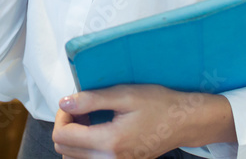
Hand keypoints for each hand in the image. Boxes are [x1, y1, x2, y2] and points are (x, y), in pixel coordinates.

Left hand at [51, 85, 235, 158]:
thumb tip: (64, 103)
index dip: (62, 115)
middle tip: (82, 108)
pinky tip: (98, 129)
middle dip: (67, 125)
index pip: (63, 136)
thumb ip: (91, 99)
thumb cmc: (158, 103)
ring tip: (90, 118)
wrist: (183, 122)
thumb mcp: (124, 94)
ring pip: (73, 158)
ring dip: (74, 137)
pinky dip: (85, 146)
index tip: (74, 102)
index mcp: (109, 142)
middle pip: (64, 149)